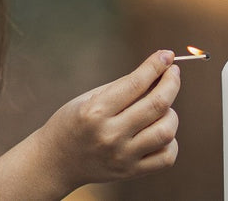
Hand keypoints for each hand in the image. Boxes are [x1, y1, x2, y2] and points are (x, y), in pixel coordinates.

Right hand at [39, 50, 180, 186]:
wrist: (55, 162)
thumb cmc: (74, 122)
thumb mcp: (91, 98)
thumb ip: (125, 87)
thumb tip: (161, 70)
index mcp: (95, 112)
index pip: (136, 83)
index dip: (156, 65)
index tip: (167, 55)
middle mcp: (110, 135)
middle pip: (157, 105)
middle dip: (171, 83)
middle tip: (172, 73)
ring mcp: (122, 157)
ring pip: (166, 131)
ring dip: (171, 114)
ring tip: (162, 108)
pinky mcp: (130, 172)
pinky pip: (166, 157)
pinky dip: (170, 141)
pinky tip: (159, 130)